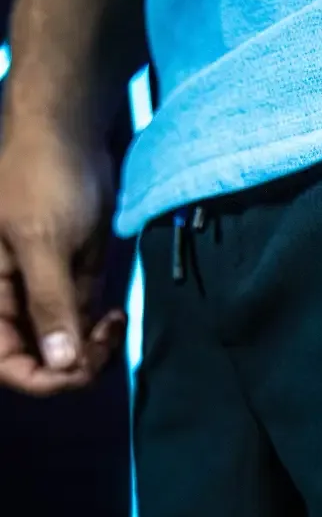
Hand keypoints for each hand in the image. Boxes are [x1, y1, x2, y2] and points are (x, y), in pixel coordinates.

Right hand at [0, 123, 124, 394]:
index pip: (7, 363)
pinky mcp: (76, 281)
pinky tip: (117, 317)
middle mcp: (16, 300)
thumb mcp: (41, 242)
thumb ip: (50, 303)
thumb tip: (61, 363)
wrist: (69, 137)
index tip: (80, 371)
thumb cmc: (43, 179)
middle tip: (105, 341)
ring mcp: (48, 293)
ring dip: (95, 350)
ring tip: (114, 326)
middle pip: (43, 362)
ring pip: (69, 347)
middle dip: (76, 365)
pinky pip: (86, 324)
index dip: (42, 379)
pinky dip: (103, 332)